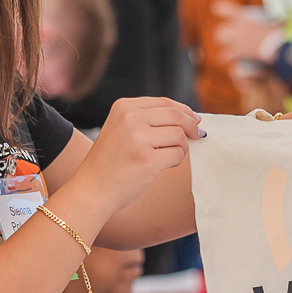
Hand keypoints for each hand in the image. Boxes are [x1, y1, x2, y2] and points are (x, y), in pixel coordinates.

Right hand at [71, 97, 201, 208]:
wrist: (92, 189)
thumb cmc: (111, 162)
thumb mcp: (122, 129)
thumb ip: (149, 119)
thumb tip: (192, 118)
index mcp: (124, 107)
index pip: (165, 103)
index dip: (185, 111)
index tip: (195, 121)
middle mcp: (130, 118)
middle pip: (177, 116)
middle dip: (192, 127)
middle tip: (199, 136)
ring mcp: (138, 139)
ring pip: (179, 135)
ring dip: (181, 147)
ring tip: (166, 157)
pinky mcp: (148, 160)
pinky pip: (178, 154)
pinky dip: (176, 161)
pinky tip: (162, 167)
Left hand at [211, 0, 282, 64]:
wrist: (276, 45)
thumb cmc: (279, 32)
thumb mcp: (277, 21)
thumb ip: (275, 20)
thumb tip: (287, 21)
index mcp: (244, 16)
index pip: (226, 10)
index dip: (220, 9)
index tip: (214, 8)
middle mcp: (236, 27)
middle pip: (220, 29)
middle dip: (222, 34)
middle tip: (226, 39)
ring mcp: (235, 39)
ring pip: (220, 40)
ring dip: (223, 46)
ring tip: (225, 52)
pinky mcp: (237, 51)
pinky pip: (225, 55)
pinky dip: (226, 58)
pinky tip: (228, 61)